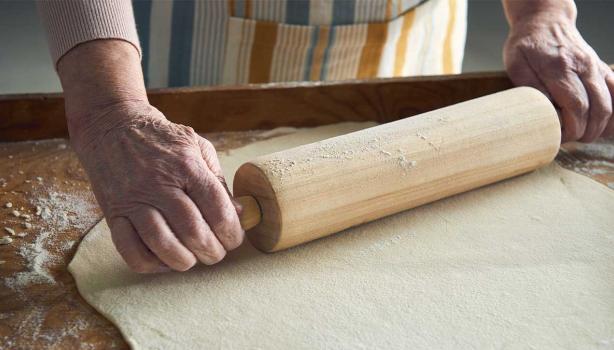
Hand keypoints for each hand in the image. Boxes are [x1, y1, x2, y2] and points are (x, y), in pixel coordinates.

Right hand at [73, 103, 243, 272]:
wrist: (112, 125)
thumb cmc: (162, 139)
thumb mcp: (197, 147)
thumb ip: (218, 181)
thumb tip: (238, 214)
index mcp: (187, 167)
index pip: (218, 210)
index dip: (232, 233)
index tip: (234, 240)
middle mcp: (160, 184)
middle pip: (193, 231)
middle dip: (212, 252)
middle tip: (216, 254)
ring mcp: (134, 199)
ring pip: (162, 243)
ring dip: (183, 261)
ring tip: (193, 259)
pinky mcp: (113, 212)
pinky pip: (129, 249)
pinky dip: (150, 263)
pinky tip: (163, 260)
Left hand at [503, 9, 613, 141]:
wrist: (545, 22)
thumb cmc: (526, 45)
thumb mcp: (517, 65)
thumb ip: (530, 89)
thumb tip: (543, 114)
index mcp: (560, 68)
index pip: (576, 107)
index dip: (572, 129)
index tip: (560, 138)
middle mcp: (583, 67)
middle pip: (597, 109)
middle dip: (586, 132)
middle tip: (570, 139)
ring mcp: (595, 67)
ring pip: (610, 103)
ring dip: (600, 125)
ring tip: (583, 134)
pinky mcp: (601, 68)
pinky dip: (613, 112)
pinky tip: (602, 123)